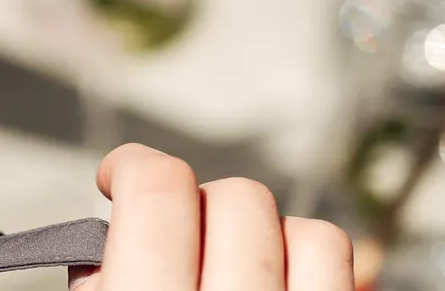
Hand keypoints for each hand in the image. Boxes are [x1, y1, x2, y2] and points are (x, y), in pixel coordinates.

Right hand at [70, 145, 352, 290]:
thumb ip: (99, 289)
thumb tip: (106, 244)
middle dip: (200, 206)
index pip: (159, 194)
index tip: (120, 175)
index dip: (133, 166)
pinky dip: (312, 265)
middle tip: (176, 238)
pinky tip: (281, 285)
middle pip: (238, 200)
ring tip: (231, 270)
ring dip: (266, 238)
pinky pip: (345, 269)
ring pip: (306, 232)